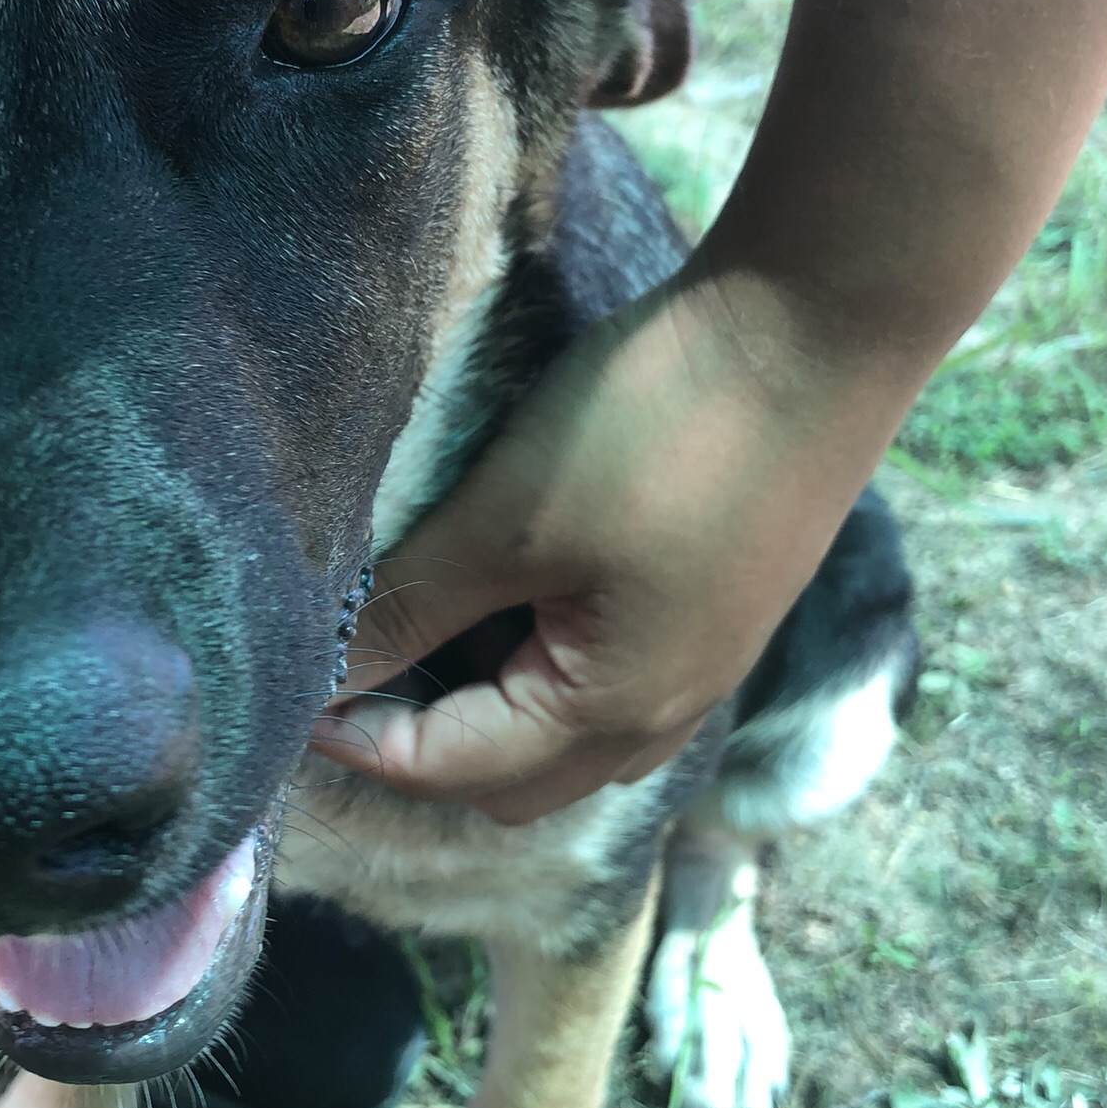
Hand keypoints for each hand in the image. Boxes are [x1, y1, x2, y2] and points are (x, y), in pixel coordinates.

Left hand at [311, 267, 908, 822]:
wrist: (818, 327)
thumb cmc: (655, 429)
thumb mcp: (507, 522)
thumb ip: (409, 609)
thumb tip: (319, 678)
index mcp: (608, 715)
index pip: (446, 769)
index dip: (357, 737)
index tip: (287, 683)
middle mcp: (661, 720)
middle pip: (507, 780)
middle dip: (418, 741)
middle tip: (350, 660)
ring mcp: (696, 670)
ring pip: (560, 739)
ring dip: (480, 709)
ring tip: (417, 626)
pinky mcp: (712, 615)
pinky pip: (603, 684)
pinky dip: (535, 668)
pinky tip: (504, 594)